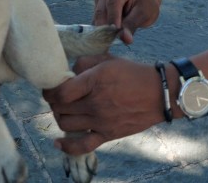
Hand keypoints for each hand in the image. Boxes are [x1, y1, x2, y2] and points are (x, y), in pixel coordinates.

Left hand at [42, 55, 163, 154]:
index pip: (60, 92)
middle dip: (53, 102)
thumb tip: (68, 71)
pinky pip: (82, 146)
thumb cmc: (133, 73)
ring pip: (65, 124)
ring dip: (59, 117)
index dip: (49, 90)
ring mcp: (101, 121)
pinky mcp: (107, 135)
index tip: (49, 87)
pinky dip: (67, 146)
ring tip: (63, 110)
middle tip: (57, 97)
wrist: (159, 93)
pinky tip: (58, 143)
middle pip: (60, 107)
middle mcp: (95, 103)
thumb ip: (84, 62)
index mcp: (94, 81)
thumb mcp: (108, 60)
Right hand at [93, 0, 160, 43]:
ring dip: (103, 30)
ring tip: (113, 40)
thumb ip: (132, 25)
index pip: (113, 3)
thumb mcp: (144, 14)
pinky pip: (96, 22)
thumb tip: (125, 39)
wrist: (143, 1)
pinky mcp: (97, 8)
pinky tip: (109, 37)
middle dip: (105, 27)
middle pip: (101, 10)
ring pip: (97, 18)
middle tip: (112, 42)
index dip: (113, 18)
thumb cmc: (145, 5)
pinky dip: (101, 31)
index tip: (115, 34)